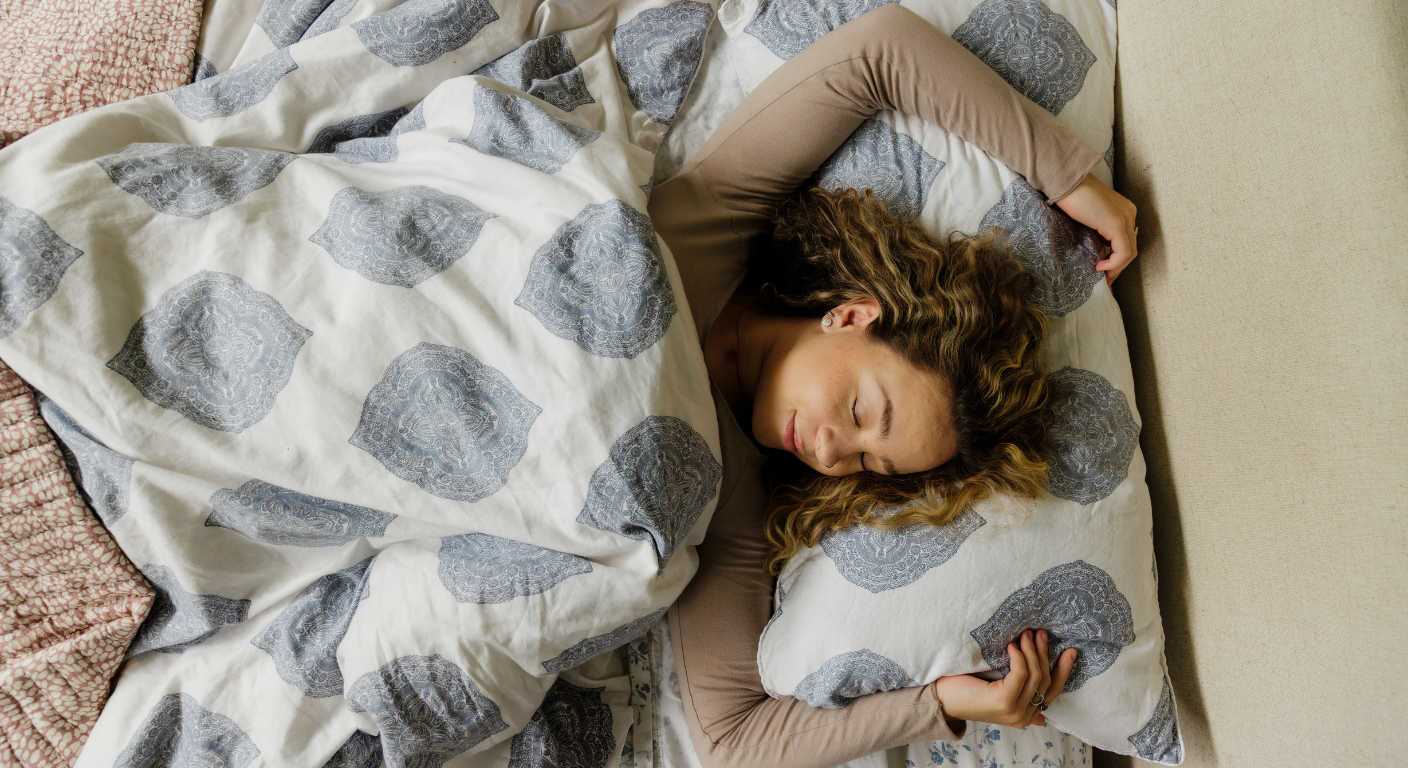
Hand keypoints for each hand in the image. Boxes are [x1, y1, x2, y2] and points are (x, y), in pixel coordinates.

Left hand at [931, 629, 1076, 728]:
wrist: (942, 699)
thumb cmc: (967, 689)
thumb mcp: (998, 689)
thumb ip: (1019, 690)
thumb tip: (1042, 704)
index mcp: (1026, 715)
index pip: (1053, 691)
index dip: (1063, 670)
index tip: (1070, 651)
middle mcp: (1024, 717)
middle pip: (1046, 681)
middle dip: (1046, 654)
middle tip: (1042, 633)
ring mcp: (1015, 711)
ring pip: (1036, 675)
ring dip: (1032, 650)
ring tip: (1026, 633)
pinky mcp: (1004, 701)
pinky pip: (1021, 673)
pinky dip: (1019, 656)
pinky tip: (1012, 645)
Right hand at [1051, 173, 1138, 285]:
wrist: (1065, 181)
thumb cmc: (1070, 196)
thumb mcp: (1088, 216)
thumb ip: (1097, 229)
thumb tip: (1097, 250)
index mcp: (1124, 211)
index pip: (1127, 241)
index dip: (1117, 259)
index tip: (1102, 269)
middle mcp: (1129, 214)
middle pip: (1130, 249)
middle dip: (1118, 267)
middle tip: (1104, 279)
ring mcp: (1124, 218)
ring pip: (1129, 253)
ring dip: (1116, 268)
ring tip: (1101, 275)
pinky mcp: (1116, 224)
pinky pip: (1122, 252)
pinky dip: (1113, 264)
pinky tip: (1099, 266)